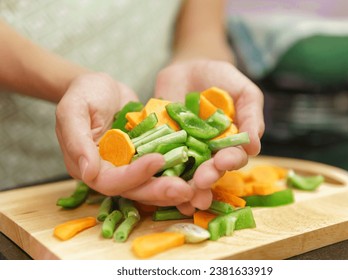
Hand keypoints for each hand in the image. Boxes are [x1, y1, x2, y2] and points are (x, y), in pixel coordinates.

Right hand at [55, 73, 194, 205]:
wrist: (101, 88)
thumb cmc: (84, 93)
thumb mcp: (73, 109)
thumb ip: (76, 139)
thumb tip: (87, 172)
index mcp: (89, 167)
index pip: (111, 181)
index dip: (135, 175)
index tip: (158, 159)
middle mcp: (110, 173)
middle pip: (135, 190)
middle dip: (159, 191)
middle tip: (186, 190)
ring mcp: (128, 168)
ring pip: (150, 186)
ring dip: (171, 190)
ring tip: (195, 190)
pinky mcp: (143, 160)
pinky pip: (160, 172)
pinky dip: (176, 176)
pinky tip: (195, 178)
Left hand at [154, 60, 264, 214]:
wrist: (190, 68)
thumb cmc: (223, 81)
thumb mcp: (244, 93)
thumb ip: (251, 117)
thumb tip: (254, 147)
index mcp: (230, 145)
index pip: (233, 158)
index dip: (230, 161)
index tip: (223, 161)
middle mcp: (208, 154)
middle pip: (209, 171)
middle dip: (207, 178)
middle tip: (202, 181)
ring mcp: (184, 151)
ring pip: (185, 173)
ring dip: (186, 186)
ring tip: (184, 195)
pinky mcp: (163, 145)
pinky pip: (160, 159)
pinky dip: (159, 171)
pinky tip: (158, 181)